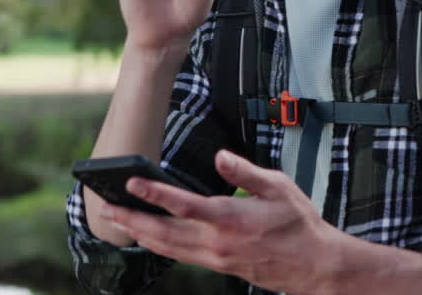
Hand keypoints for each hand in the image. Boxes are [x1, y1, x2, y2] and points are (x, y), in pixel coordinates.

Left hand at [101, 150, 337, 294]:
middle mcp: (217, 242)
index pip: (183, 205)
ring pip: (168, 248)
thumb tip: (220, 156)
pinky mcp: (218, 265)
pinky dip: (160, 246)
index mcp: (230, 219)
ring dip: (141, 233)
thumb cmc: (298, 223)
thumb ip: (245, 172)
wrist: (313, 265)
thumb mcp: (278, 188)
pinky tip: (149, 237)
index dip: (154, 193)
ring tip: (119, 221)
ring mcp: (216, 258)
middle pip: (165, 232)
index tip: (132, 182)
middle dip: (134, 220)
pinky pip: (181, 256)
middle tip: (108, 209)